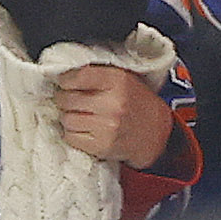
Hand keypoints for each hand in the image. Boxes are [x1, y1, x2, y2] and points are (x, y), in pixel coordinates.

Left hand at [54, 64, 174, 168]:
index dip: (65, 80)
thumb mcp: (124, 78)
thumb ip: (97, 74)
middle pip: (67, 99)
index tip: (65, 83)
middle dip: (65, 99)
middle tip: (72, 100)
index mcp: (118, 81)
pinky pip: (71, 137)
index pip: (77, 76)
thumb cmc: (137, 103)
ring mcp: (107, 127)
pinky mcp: (102, 146)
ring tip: (81, 115)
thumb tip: (63, 75)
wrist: (157, 133)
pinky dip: (73, 133)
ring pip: (66, 119)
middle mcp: (112, 103)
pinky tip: (85, 129)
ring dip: (69, 117)